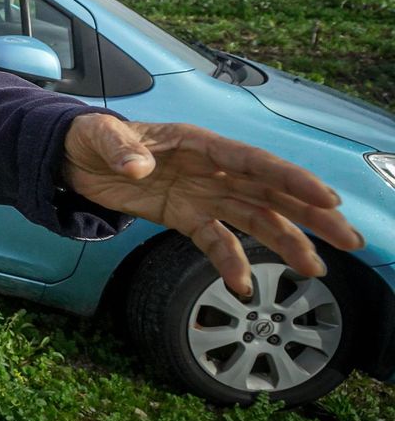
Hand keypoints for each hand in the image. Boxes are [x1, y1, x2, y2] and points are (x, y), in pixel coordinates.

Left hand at [63, 114, 364, 297]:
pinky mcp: (184, 216)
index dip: (290, 179)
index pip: (253, 161)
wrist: (71, 157)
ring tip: (315, 268)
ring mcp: (201, 194)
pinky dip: (230, 261)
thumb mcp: (97, 135)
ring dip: (286, 241)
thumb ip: (120, 149)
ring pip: (254, 218)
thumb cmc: (91, 136)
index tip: (326, 197)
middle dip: (310, 214)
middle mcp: (209, 169)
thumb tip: (138, 167)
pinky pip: (215, 240)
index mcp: (198, 143)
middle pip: (268, 192)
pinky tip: (243, 285)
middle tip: (348, 239)